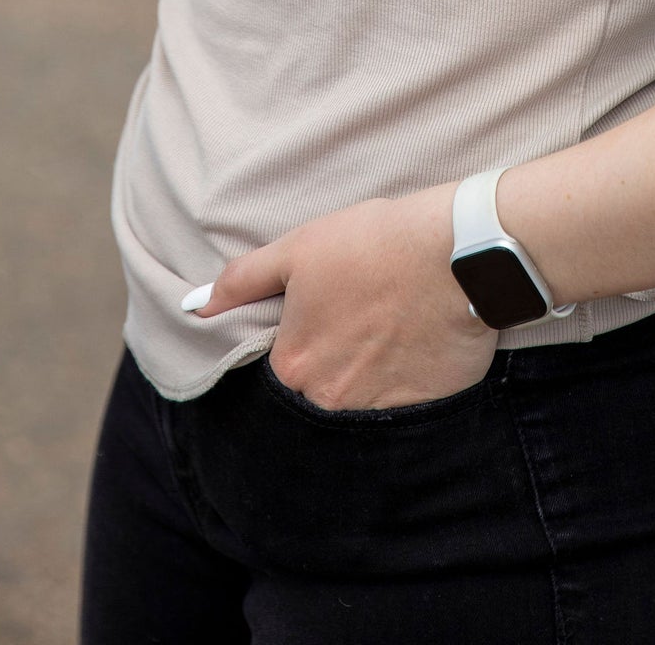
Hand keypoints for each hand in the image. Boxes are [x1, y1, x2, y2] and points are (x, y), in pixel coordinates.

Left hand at [189, 184, 498, 409]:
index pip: (280, 367)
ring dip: (369, 372)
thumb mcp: (299, 248)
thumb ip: (243, 281)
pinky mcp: (422, 413)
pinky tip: (417, 344)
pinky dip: (406, 381)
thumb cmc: (375, 243)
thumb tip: (195, 305)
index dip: (303, 336)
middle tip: (363, 318)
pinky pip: (402, 408)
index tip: (329, 311)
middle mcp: (328, 400)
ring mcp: (376, 412)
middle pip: (318, 389)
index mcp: (292, 365)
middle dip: (335, 359)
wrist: (460, 252)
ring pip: (359, 400)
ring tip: (392, 328)